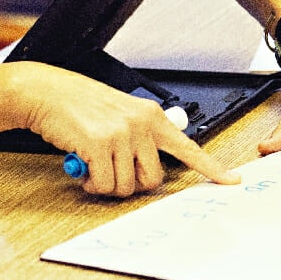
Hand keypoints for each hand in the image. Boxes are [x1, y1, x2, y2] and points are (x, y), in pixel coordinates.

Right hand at [0, 62, 239, 196]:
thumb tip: (146, 172)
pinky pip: (103, 184)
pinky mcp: (99, 145)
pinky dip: (91, 183)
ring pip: (126, 187)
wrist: (48, 92)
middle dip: (131, 184)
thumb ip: (140, 137)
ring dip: (106, 185)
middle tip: (111, 172)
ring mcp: (122, 134)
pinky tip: (82, 166)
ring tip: (92, 166)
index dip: (211, 168)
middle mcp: (142, 124)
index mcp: (152, 116)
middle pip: (153, 180)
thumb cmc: (81, 105)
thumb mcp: (122, 113)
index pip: (188, 147)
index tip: (232, 180)